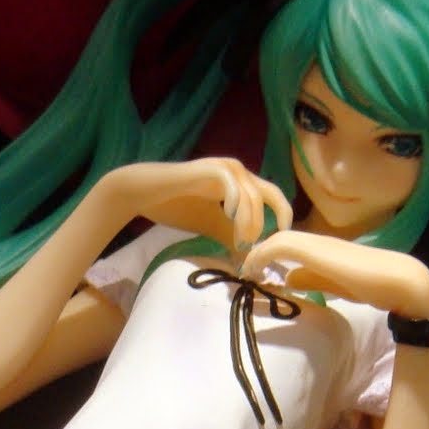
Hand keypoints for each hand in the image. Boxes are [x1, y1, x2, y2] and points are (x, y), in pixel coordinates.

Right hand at [99, 158, 291, 251]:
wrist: (145, 193)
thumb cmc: (178, 207)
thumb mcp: (213, 227)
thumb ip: (234, 238)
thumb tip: (252, 260)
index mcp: (241, 184)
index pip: (273, 197)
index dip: (282, 217)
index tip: (278, 242)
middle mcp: (238, 172)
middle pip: (270, 194)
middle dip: (267, 224)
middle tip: (257, 248)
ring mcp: (224, 168)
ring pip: (252, 195)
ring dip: (249, 222)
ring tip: (238, 242)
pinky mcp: (209, 168)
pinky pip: (231, 183)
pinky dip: (235, 201)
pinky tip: (227, 214)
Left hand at [241, 231, 428, 316]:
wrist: (400, 280)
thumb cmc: (374, 284)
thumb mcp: (334, 284)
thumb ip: (311, 279)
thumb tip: (287, 278)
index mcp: (324, 249)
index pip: (289, 244)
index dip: (267, 255)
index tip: (254, 272)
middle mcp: (318, 241)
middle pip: (279, 238)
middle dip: (257, 253)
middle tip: (244, 271)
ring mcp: (317, 243)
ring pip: (278, 239)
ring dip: (257, 255)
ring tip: (246, 272)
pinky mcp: (316, 250)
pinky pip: (281, 246)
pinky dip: (263, 256)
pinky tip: (254, 272)